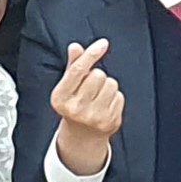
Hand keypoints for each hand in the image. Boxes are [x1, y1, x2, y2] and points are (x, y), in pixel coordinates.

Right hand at [47, 36, 124, 175]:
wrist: (82, 137)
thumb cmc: (74, 105)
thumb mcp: (68, 86)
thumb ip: (73, 65)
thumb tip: (75, 46)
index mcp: (60, 98)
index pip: (78, 70)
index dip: (91, 54)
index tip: (103, 43)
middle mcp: (75, 109)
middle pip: (98, 75)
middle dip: (97, 76)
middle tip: (91, 88)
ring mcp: (93, 117)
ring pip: (111, 83)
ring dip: (107, 86)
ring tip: (98, 97)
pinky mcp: (110, 122)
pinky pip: (119, 96)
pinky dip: (115, 98)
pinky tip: (105, 106)